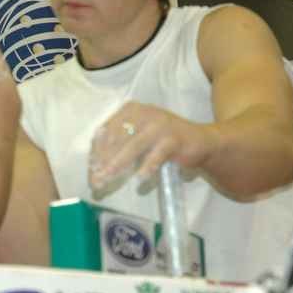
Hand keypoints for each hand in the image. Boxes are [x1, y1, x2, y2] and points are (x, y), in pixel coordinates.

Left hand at [88, 101, 219, 191]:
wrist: (201, 142)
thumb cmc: (163, 142)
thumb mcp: (138, 139)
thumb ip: (118, 148)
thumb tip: (95, 170)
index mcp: (130, 110)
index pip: (106, 131)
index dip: (97, 153)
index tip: (91, 171)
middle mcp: (143, 112)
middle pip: (116, 139)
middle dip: (104, 162)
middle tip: (96, 182)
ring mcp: (159, 124)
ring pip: (133, 146)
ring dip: (117, 165)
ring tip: (108, 180)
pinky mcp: (174, 138)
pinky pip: (157, 155)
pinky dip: (147, 167)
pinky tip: (139, 180)